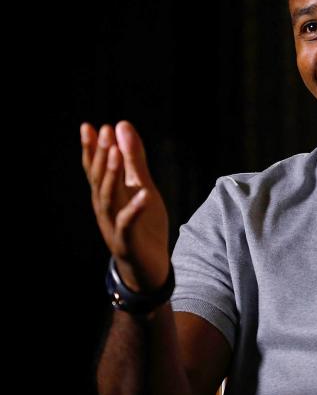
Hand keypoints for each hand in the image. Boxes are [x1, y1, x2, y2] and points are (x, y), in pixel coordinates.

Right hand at [81, 120, 170, 292]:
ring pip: (108, 200)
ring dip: (110, 176)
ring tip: (114, 154)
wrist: (149, 268)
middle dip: (99, 155)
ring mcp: (113, 226)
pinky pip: (128, 225)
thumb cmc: (143, 226)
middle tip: (102, 131)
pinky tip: (143, 196)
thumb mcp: (142, 187)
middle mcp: (105, 210)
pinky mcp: (127, 243)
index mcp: (108, 196)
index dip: (92, 148)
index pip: (96, 169)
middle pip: (98, 180)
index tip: (90, 126)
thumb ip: (133, 160)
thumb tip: (121, 127)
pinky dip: (134, 210)